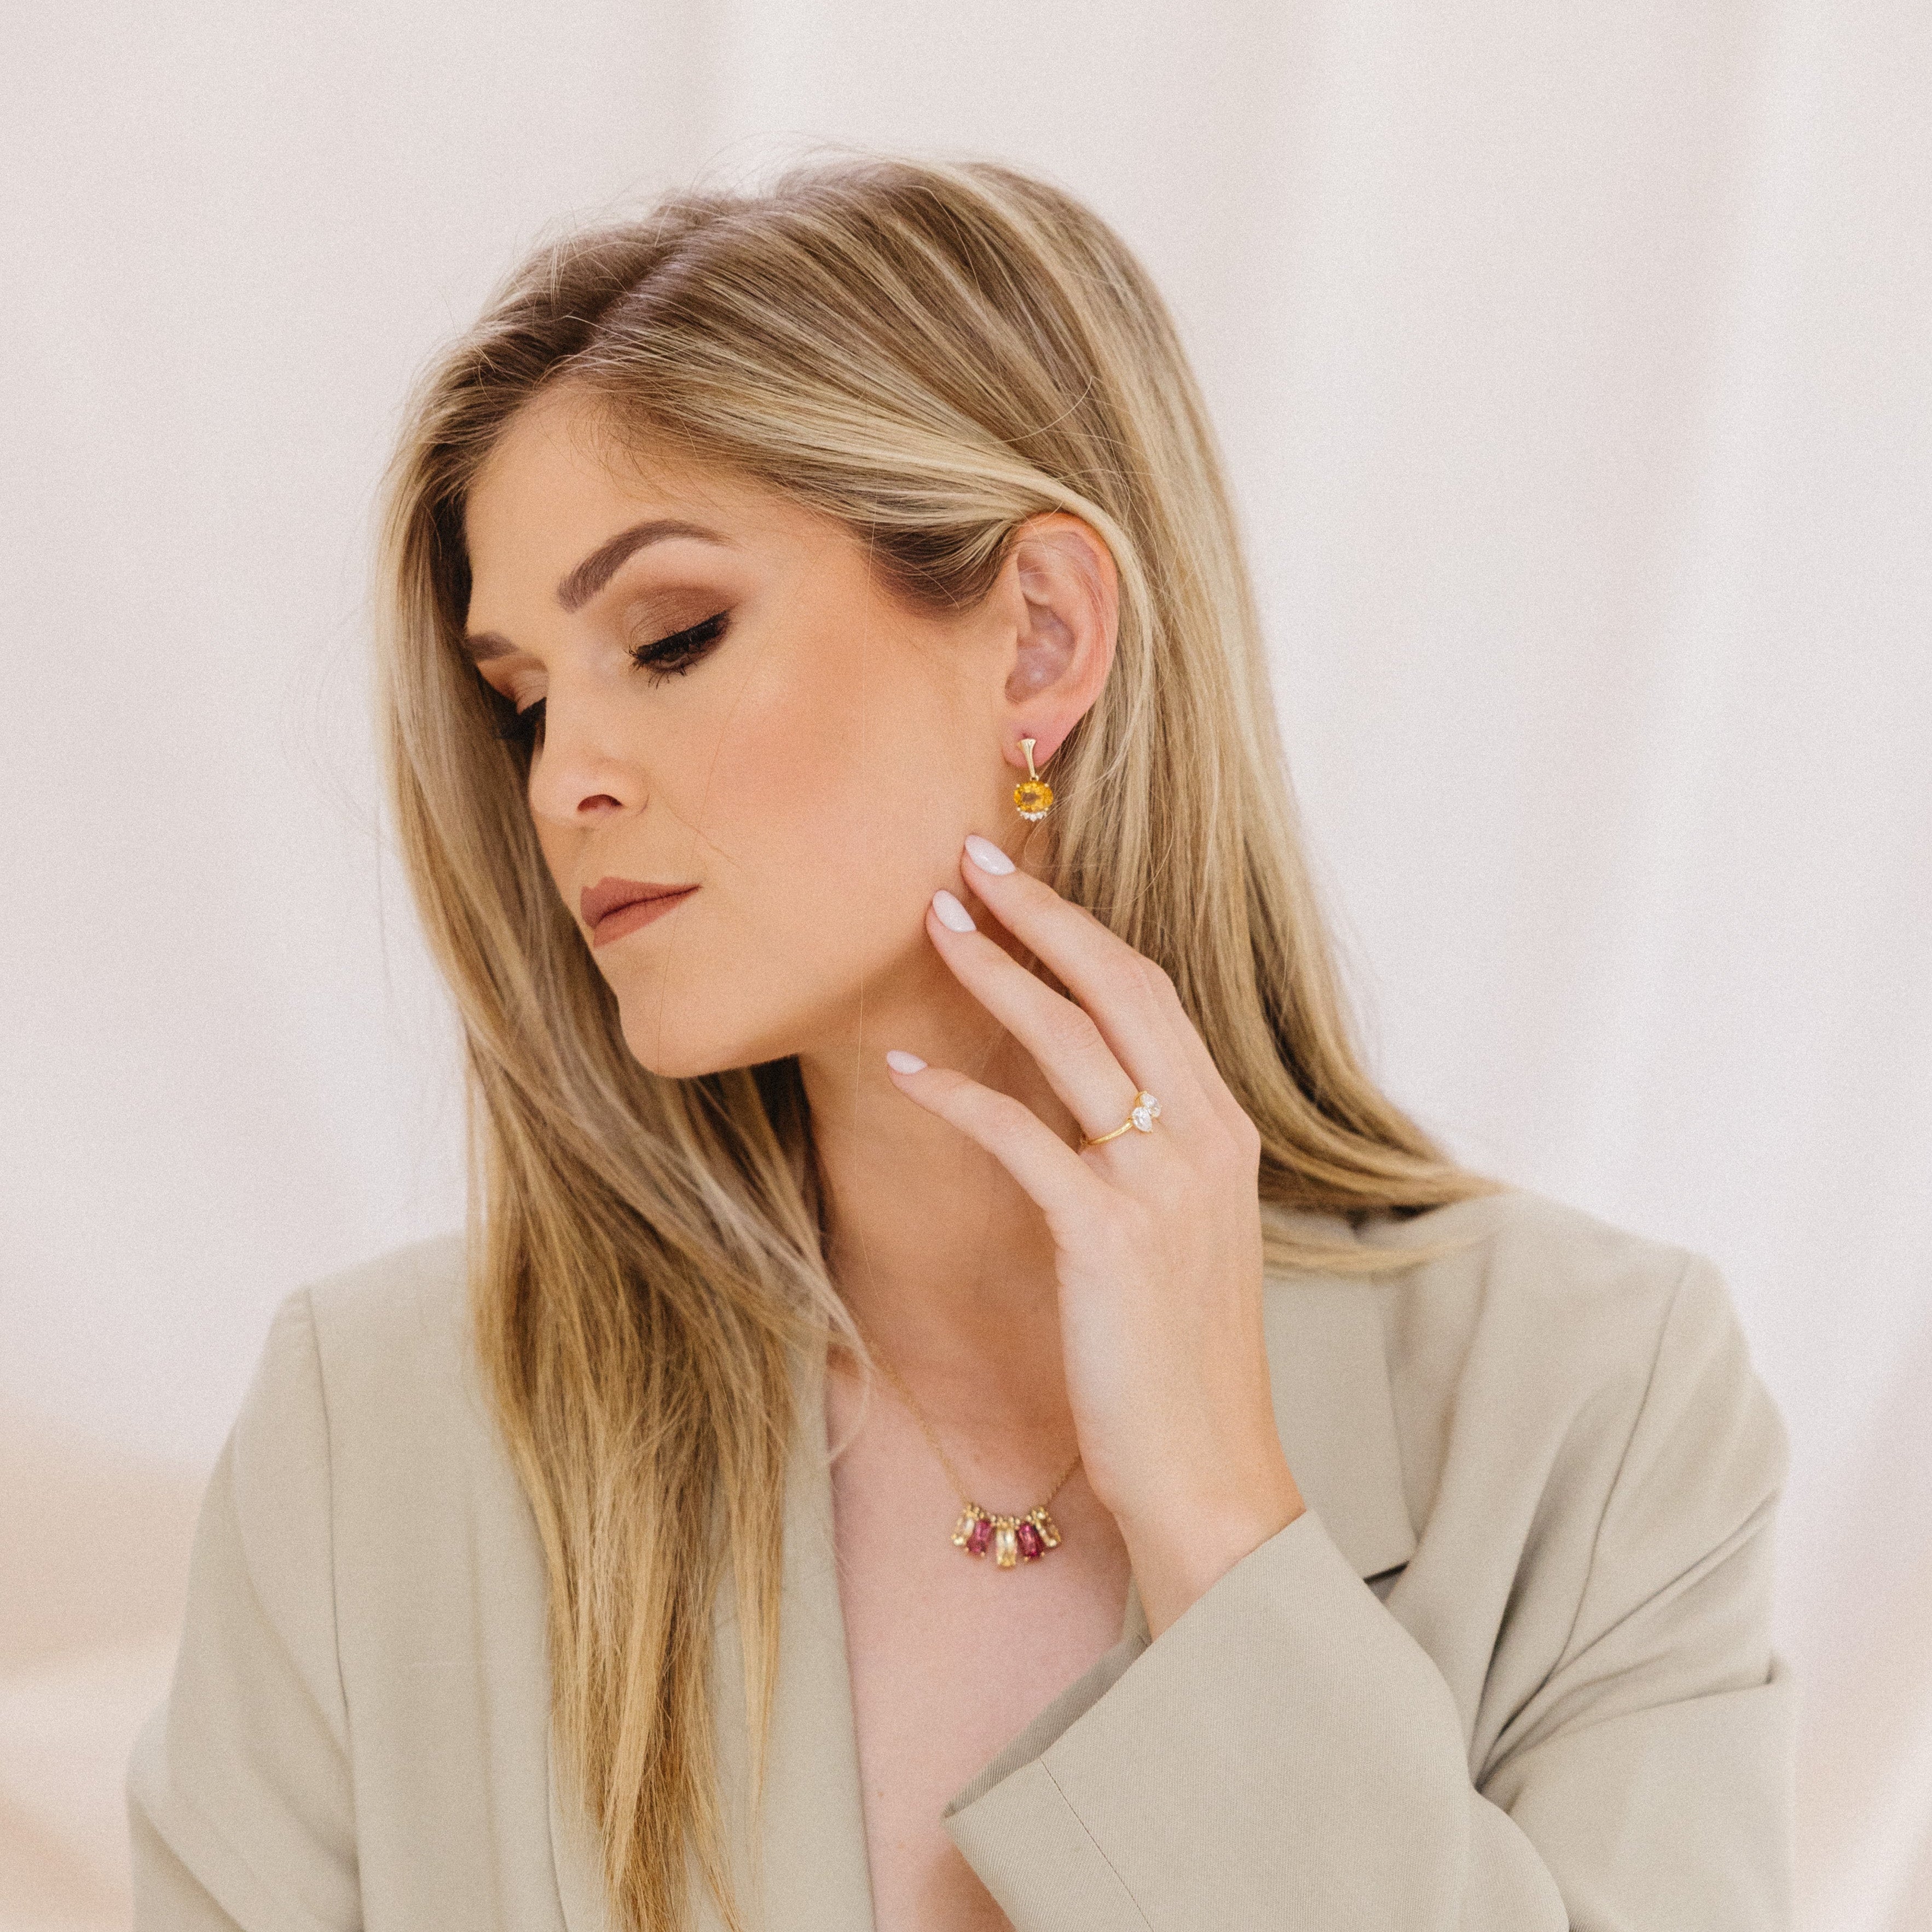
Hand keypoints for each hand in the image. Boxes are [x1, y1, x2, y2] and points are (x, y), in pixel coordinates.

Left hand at [886, 834, 1304, 1636]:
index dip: (1082, 929)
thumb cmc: (1179, 1363)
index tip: (1020, 882)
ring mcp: (1163, 1185)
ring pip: (1073, 1042)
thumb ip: (1144, 1160)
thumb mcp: (1181, 1238)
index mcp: (1226, 1133)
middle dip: (1043, 917)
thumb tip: (1074, 1104)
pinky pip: (1022, 1136)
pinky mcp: (1110, 1237)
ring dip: (996, 975)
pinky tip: (901, 1069)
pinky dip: (957, 1094)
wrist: (1212, 1474)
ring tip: (934, 927)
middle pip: (1121, 987)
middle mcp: (1205, 1141)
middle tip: (969, 862)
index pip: (1153, 995)